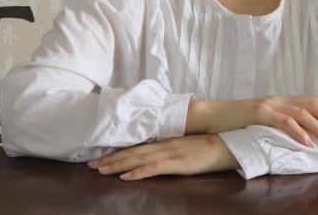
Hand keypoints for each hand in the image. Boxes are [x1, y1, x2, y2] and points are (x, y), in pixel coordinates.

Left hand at [86, 134, 238, 179]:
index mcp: (165, 141)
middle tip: (91, 165)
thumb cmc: (207, 146)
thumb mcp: (185, 144)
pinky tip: (126, 177)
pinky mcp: (178, 163)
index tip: (100, 157)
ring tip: (101, 171)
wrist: (226, 143)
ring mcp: (170, 153)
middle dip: (110, 159)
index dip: (118, 152)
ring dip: (118, 165)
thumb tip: (155, 152)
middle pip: (132, 152)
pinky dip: (138, 172)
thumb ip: (170, 147)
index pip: (136, 146)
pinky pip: (154, 168)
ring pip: (138, 159)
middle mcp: (164, 145)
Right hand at [187, 96, 317, 148]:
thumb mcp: (262, 120)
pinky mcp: (260, 113)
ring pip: (303, 113)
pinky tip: (309, 143)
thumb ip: (278, 122)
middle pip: (312, 104)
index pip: (311, 100)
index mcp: (281, 101)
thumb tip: (296, 133)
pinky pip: (285, 122)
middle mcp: (279, 100)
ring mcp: (270, 105)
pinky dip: (299, 132)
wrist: (213, 115)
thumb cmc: (236, 121)